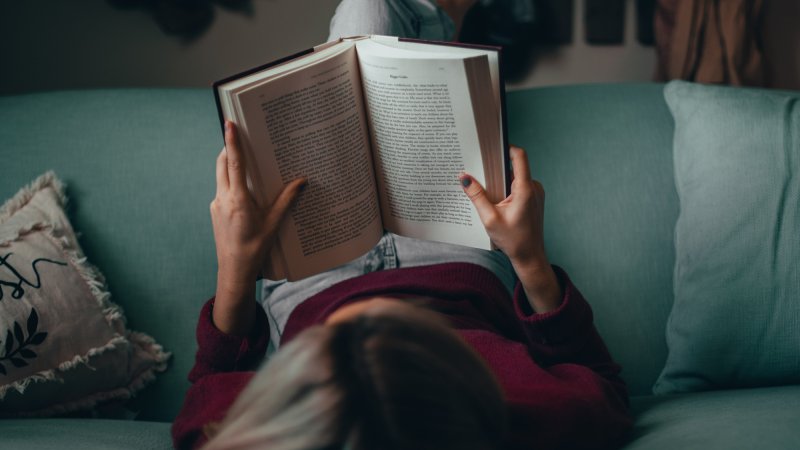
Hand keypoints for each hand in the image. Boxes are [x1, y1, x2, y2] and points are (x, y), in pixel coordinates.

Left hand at [210, 121, 305, 333]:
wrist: (234, 271)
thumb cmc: (255, 249)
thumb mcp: (274, 224)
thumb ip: (286, 200)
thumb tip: (302, 181)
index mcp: (238, 199)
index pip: (234, 163)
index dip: (232, 141)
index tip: (229, 123)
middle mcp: (223, 198)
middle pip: (222, 164)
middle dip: (229, 148)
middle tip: (239, 136)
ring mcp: (216, 204)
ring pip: (221, 176)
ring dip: (230, 165)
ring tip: (246, 161)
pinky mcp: (215, 211)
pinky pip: (222, 189)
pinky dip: (231, 182)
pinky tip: (245, 189)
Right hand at [460, 146, 560, 312]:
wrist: (530, 257)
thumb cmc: (513, 240)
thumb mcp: (489, 218)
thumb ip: (476, 196)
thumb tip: (464, 177)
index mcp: (525, 189)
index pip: (519, 156)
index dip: (505, 147)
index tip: (490, 146)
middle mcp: (534, 188)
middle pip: (514, 166)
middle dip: (496, 168)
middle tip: (479, 170)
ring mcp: (535, 193)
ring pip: (516, 177)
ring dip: (500, 181)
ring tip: (486, 190)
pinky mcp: (534, 199)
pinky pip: (519, 186)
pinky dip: (506, 189)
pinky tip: (495, 201)